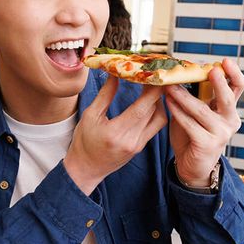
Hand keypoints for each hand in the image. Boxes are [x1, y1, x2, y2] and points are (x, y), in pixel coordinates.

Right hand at [65, 77, 167, 194]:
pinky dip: (155, 111)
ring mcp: (139, 145)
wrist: (86, 169)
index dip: (151, 91)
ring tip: (152, 88)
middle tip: (152, 75)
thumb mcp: (90, 115)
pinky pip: (155, 126)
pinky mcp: (141, 146)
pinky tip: (150, 102)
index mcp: (116, 133)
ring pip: (159, 119)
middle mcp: (132, 140)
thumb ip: (105, 95)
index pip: (141, 109)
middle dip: (156, 91)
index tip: (154, 75)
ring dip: (159, 102)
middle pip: (153, 111)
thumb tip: (115, 74)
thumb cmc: (84, 142)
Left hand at [164, 58, 243, 186]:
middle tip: (212, 69)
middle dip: (220, 82)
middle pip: (228, 97)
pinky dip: (177, 112)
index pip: (238, 88)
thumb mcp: (198, 113)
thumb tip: (184, 73)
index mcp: (229, 110)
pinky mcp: (207, 144)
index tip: (225, 62)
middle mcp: (229, 121)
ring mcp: (220, 133)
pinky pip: (190, 124)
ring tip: (171, 86)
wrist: (192, 166)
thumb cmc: (193, 137)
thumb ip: (197, 97)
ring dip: (184, 96)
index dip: (234, 74)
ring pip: (202, 110)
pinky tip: (168, 102)